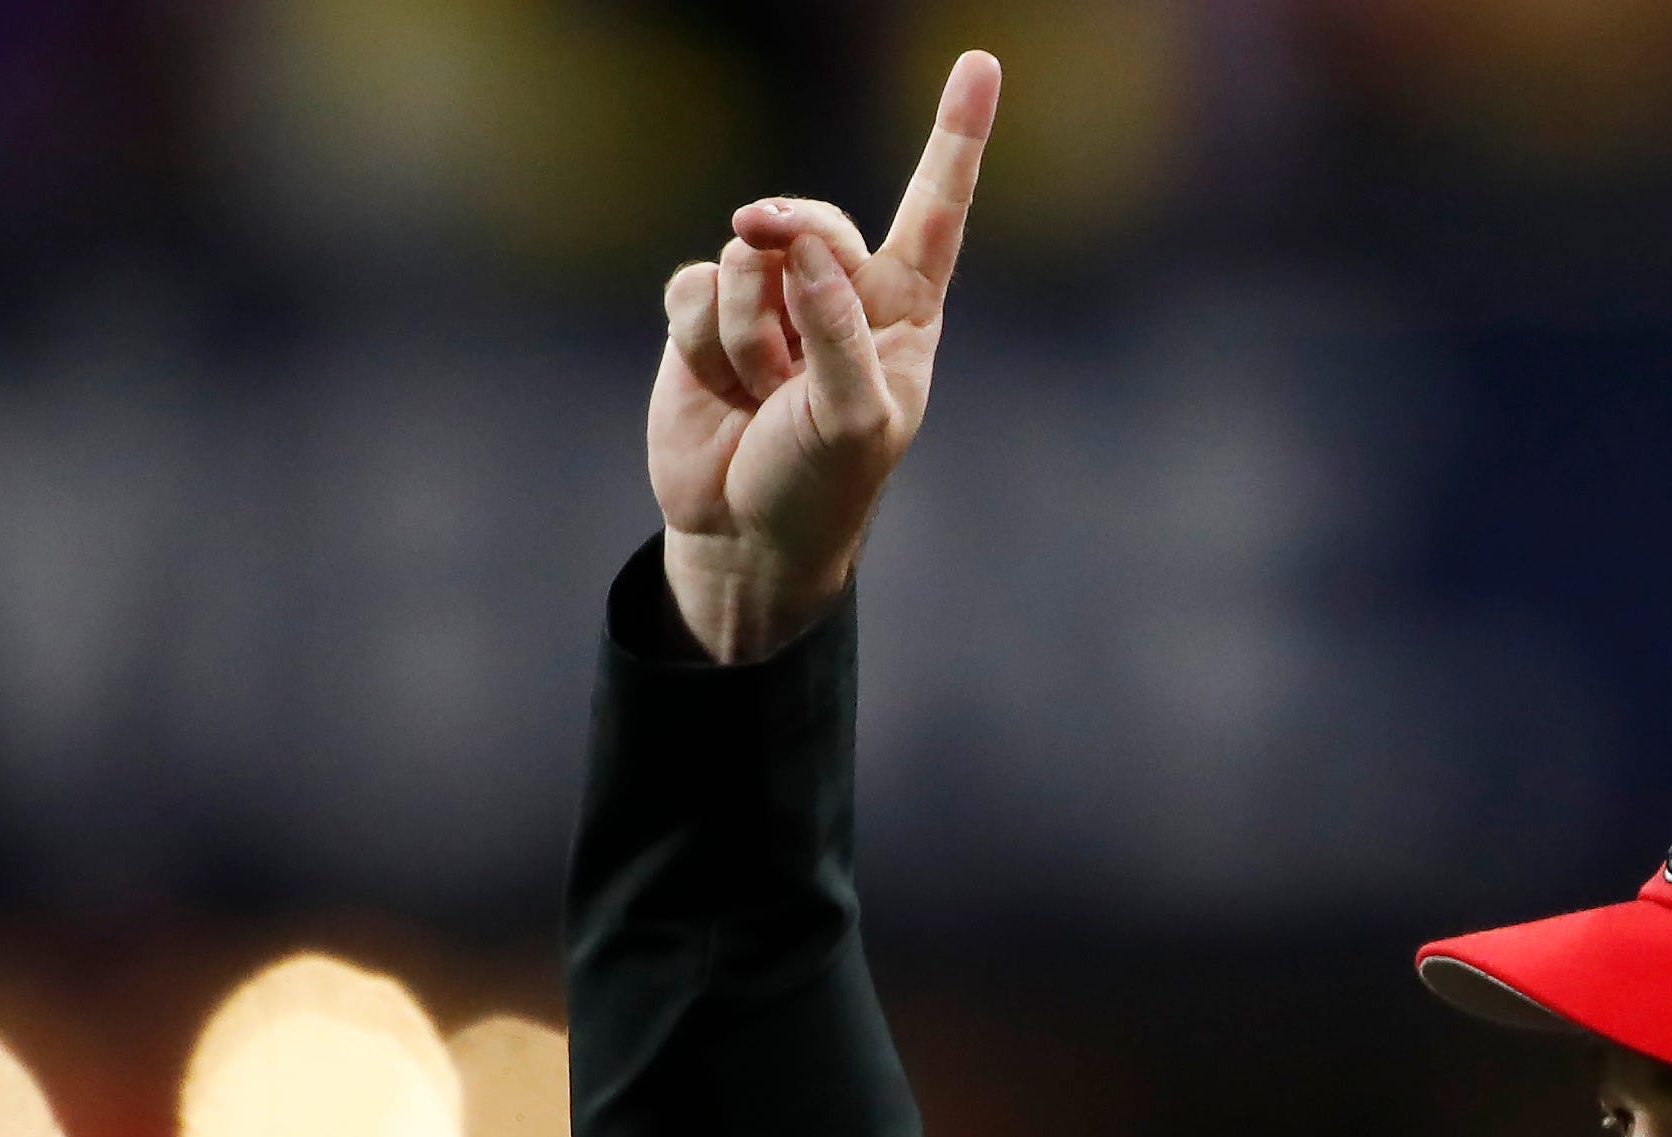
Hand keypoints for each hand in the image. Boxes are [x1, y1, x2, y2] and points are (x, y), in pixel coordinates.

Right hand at [649, 50, 999, 662]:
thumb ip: (839, 331)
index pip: (937, 211)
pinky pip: (691, 286)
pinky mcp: (704, 320)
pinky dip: (698, 340)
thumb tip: (801, 246)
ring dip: (744, 337)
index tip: (980, 64)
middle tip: (774, 302)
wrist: (741, 537)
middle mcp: (840, 293)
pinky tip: (718, 389)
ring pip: (744, 260)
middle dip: (787, 246)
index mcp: (902, 311)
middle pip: (813, 221)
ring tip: (758, 395)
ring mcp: (769, 303)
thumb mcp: (855, 423)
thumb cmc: (821, 487)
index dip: (956, 138)